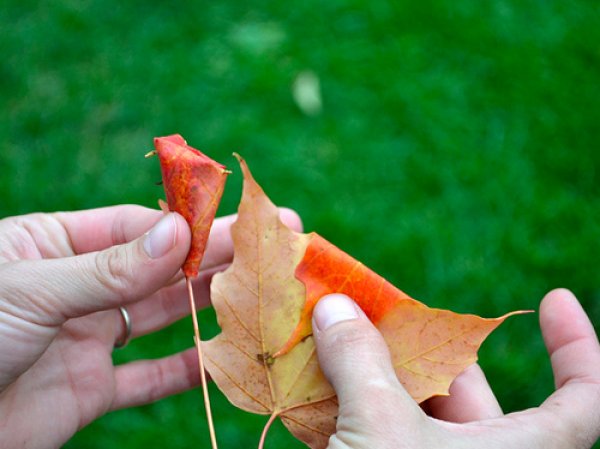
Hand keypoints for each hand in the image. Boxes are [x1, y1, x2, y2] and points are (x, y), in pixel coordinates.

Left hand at [0, 205, 299, 448]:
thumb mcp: (31, 289)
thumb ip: (108, 268)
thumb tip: (178, 233)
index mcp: (57, 244)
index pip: (138, 225)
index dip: (191, 224)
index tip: (243, 220)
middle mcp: (80, 287)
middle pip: (160, 268)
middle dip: (216, 259)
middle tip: (273, 246)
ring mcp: (87, 338)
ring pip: (162, 319)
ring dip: (211, 309)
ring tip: (262, 296)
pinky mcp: (90, 390)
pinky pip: (148, 378)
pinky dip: (187, 372)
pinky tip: (225, 359)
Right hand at [312, 289, 599, 448]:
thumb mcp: (381, 433)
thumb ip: (360, 363)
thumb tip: (336, 307)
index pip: (584, 398)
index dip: (576, 345)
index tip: (551, 299)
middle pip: (464, 379)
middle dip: (416, 339)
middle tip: (371, 302)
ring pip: (410, 401)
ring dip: (368, 365)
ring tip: (331, 327)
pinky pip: (374, 425)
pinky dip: (346, 398)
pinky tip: (310, 372)